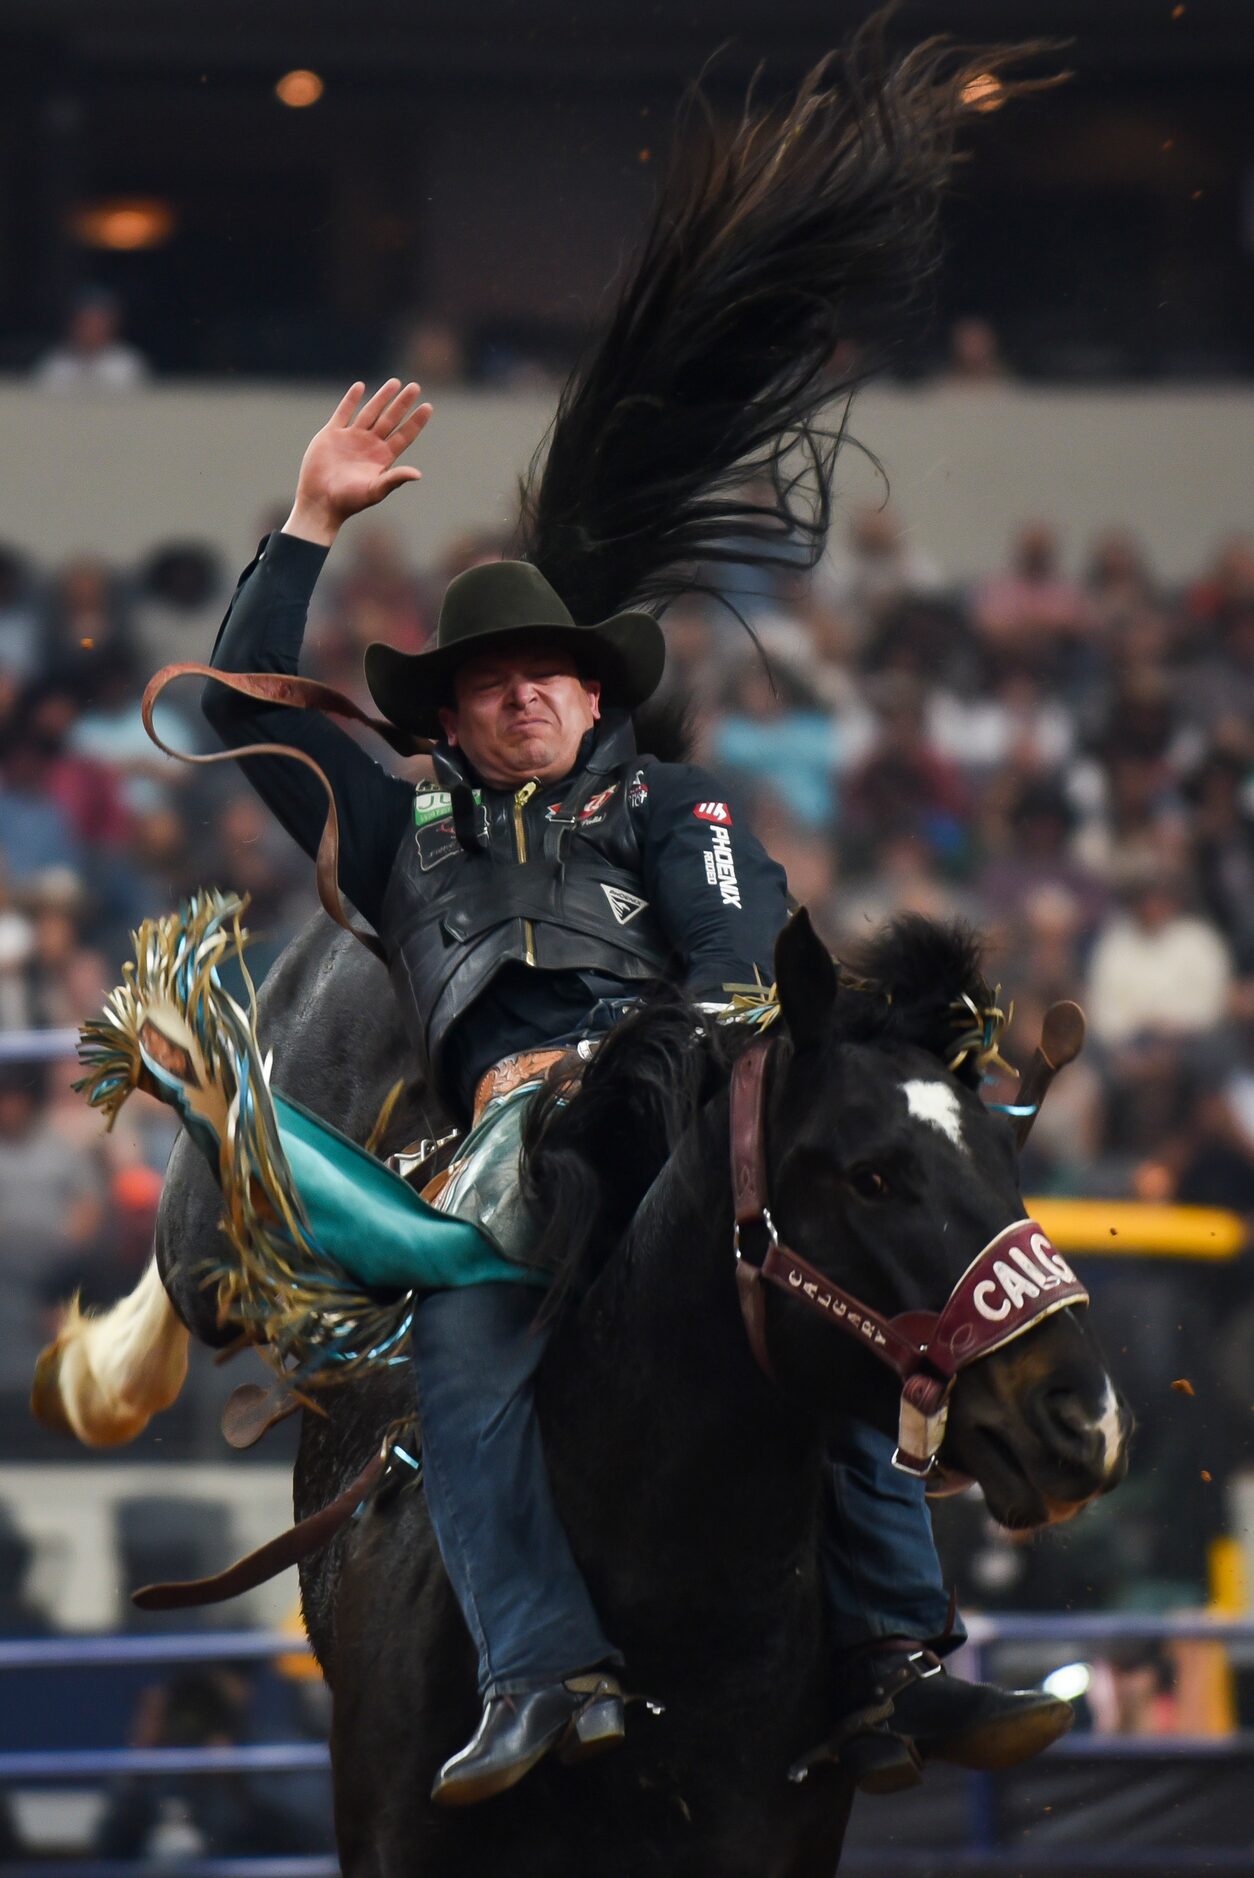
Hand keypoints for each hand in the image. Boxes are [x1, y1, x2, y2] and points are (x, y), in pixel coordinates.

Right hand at [283, 379, 432, 545]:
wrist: (320, 501)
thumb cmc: (349, 501)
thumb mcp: (375, 491)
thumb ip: (395, 479)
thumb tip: (418, 474)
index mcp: (382, 458)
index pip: (404, 435)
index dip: (416, 421)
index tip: (428, 406)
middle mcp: (369, 445)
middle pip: (390, 419)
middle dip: (402, 403)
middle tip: (416, 387)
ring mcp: (351, 438)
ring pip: (370, 412)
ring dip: (382, 397)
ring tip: (395, 382)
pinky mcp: (332, 434)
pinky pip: (343, 412)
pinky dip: (351, 400)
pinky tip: (361, 387)